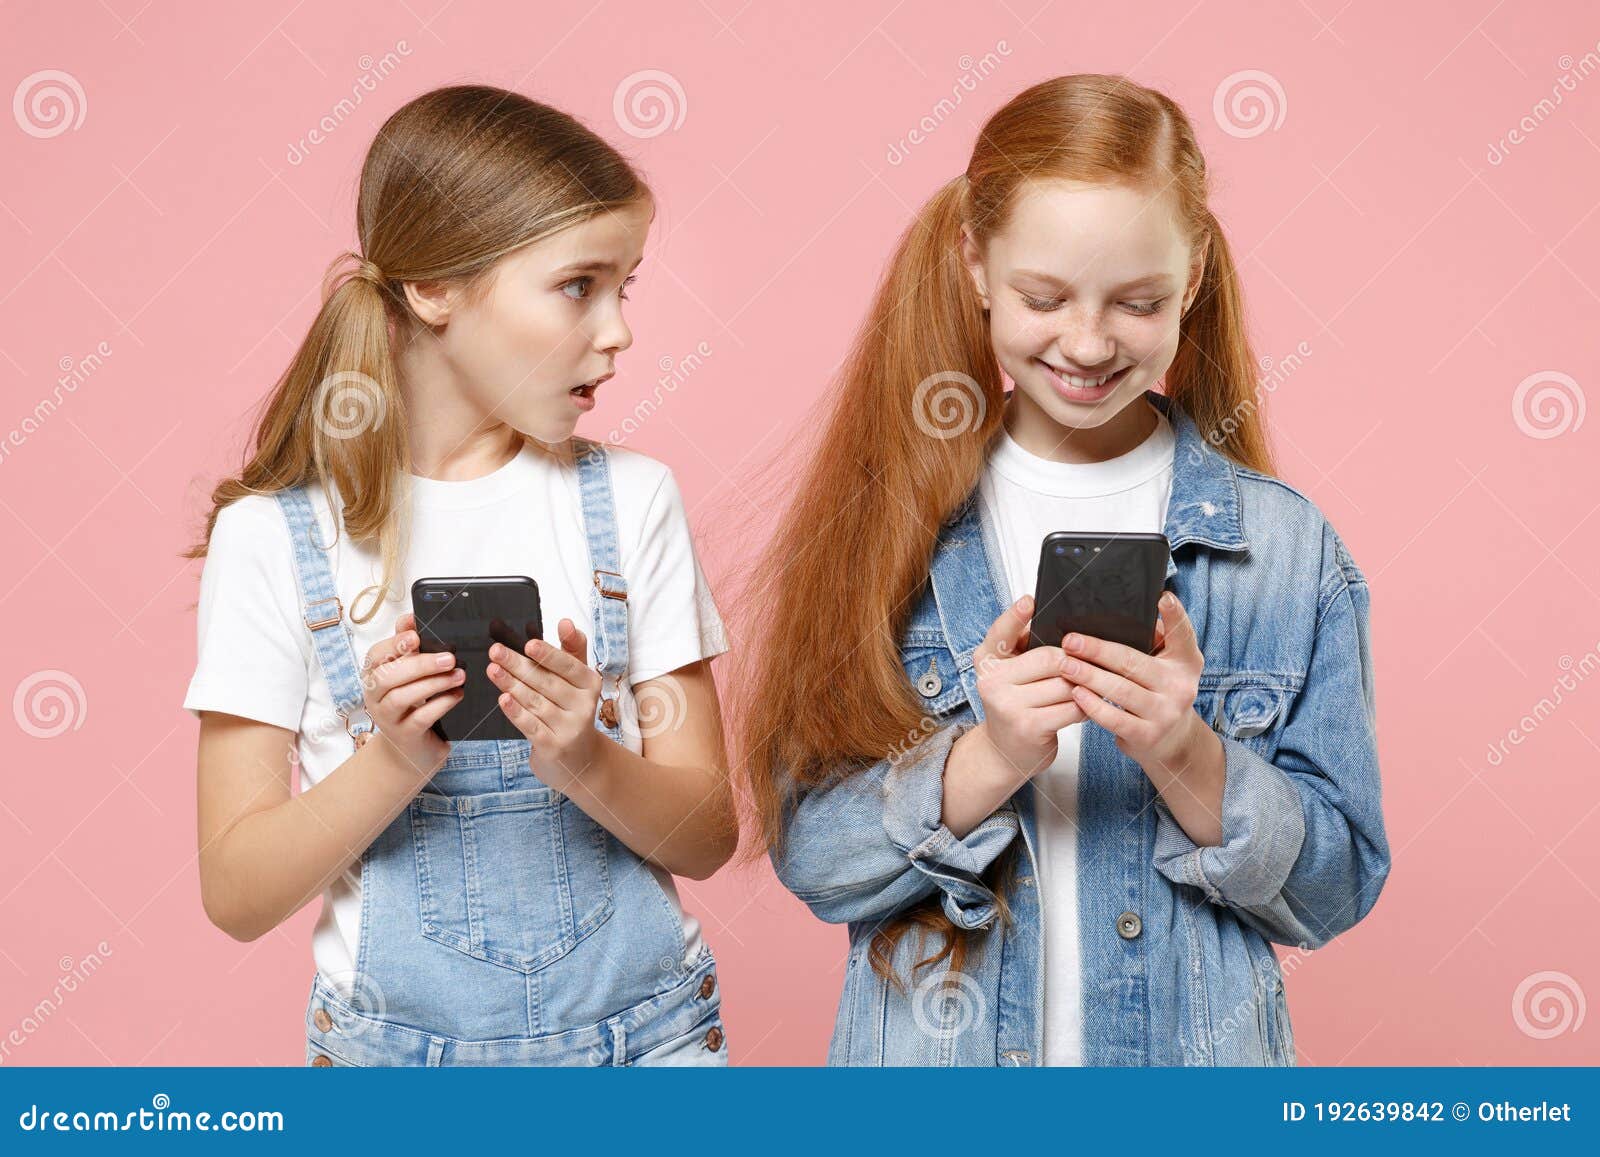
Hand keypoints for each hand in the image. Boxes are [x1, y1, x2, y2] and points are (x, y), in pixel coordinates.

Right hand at [360, 612, 461, 775]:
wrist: (412, 746)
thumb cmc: (411, 702)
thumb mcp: (408, 673)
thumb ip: (407, 647)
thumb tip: (409, 618)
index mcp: (374, 675)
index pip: (375, 655)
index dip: (394, 644)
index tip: (415, 635)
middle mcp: (375, 696)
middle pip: (388, 677)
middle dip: (420, 664)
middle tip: (450, 658)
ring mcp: (387, 718)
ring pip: (403, 697)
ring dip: (434, 684)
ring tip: (460, 675)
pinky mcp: (405, 736)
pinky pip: (420, 718)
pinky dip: (441, 704)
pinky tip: (457, 695)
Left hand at [486, 617, 602, 790]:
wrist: (579, 759)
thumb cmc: (572, 709)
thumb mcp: (578, 679)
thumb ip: (572, 649)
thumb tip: (566, 622)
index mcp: (590, 683)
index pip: (568, 666)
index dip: (548, 655)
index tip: (529, 643)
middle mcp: (584, 706)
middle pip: (546, 682)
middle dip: (518, 665)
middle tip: (496, 651)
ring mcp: (569, 728)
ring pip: (535, 702)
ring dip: (511, 684)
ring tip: (492, 669)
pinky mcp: (553, 746)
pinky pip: (531, 726)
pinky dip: (516, 712)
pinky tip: (503, 699)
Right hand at [967, 594, 1086, 779]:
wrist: (1003, 753)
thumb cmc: (1014, 705)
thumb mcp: (1008, 674)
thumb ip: (1023, 648)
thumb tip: (1062, 628)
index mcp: (986, 660)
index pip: (1001, 633)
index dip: (1015, 616)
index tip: (1030, 601)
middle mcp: (992, 681)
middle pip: (1050, 658)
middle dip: (1074, 662)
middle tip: (1085, 666)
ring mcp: (1008, 705)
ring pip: (1065, 683)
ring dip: (1082, 687)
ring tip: (1084, 689)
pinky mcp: (1029, 726)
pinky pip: (1071, 707)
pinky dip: (1084, 707)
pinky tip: (1083, 707)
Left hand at [1060, 591, 1210, 771]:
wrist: (1171, 741)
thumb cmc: (1159, 692)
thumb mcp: (1166, 665)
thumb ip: (1154, 641)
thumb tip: (1124, 615)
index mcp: (1186, 662)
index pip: (1183, 635)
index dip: (1175, 615)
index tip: (1162, 597)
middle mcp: (1180, 686)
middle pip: (1134, 662)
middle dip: (1098, 650)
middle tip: (1070, 641)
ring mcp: (1165, 713)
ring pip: (1120, 690)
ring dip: (1089, 676)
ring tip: (1065, 665)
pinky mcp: (1148, 735)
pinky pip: (1114, 718)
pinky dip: (1093, 705)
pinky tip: (1076, 693)